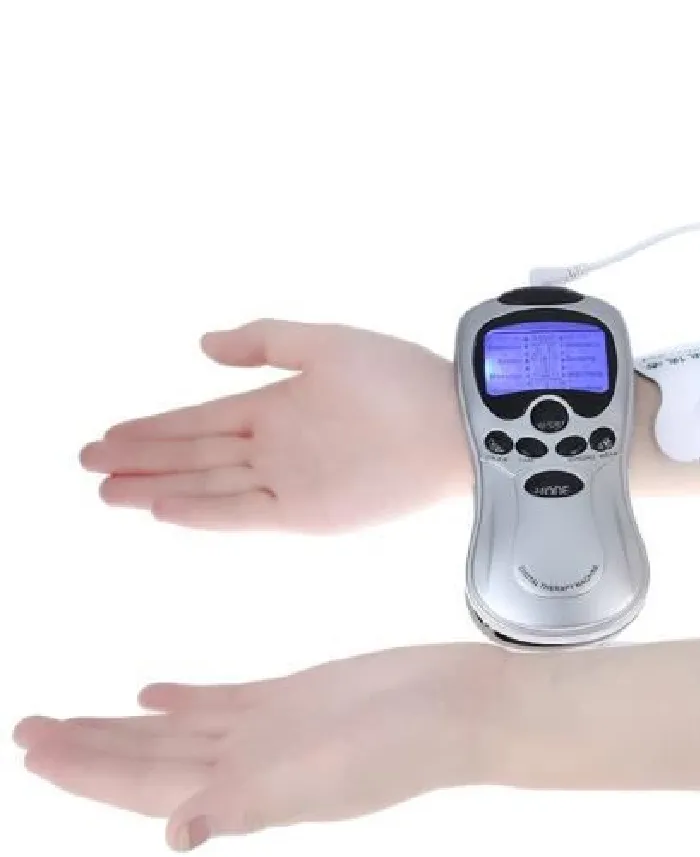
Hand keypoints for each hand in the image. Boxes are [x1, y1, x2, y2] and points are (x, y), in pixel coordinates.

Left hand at [13, 642, 508, 849]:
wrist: (459, 708)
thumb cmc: (400, 748)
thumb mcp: (321, 779)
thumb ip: (247, 804)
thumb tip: (175, 837)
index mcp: (249, 788)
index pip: (148, 783)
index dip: (90, 772)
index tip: (35, 754)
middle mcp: (249, 763)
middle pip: (150, 759)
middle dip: (88, 749)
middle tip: (28, 731)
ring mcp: (270, 730)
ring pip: (177, 731)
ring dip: (122, 727)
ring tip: (69, 719)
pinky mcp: (294, 697)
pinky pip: (222, 702)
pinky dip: (182, 702)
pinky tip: (152, 695)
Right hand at [80, 320, 470, 531]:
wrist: (455, 422)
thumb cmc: (400, 376)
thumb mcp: (325, 343)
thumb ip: (265, 342)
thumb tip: (202, 344)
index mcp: (279, 406)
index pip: (201, 420)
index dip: (153, 427)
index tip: (109, 432)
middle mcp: (277, 448)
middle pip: (194, 456)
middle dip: (141, 461)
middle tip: (87, 465)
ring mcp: (291, 482)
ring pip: (208, 487)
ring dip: (158, 489)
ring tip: (107, 492)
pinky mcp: (311, 513)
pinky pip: (244, 514)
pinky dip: (203, 513)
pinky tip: (163, 510)